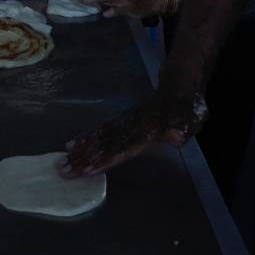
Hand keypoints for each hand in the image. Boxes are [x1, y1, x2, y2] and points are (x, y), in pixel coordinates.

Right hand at [59, 87, 207, 177]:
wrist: (179, 84)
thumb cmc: (188, 107)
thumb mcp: (193, 116)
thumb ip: (184, 127)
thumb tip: (176, 137)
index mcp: (148, 130)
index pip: (123, 148)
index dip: (106, 159)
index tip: (87, 170)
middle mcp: (131, 126)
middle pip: (104, 145)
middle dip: (83, 158)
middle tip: (62, 170)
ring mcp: (125, 122)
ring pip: (99, 138)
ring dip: (80, 151)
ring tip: (61, 162)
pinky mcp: (122, 120)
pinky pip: (101, 130)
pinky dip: (86, 138)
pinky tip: (72, 144)